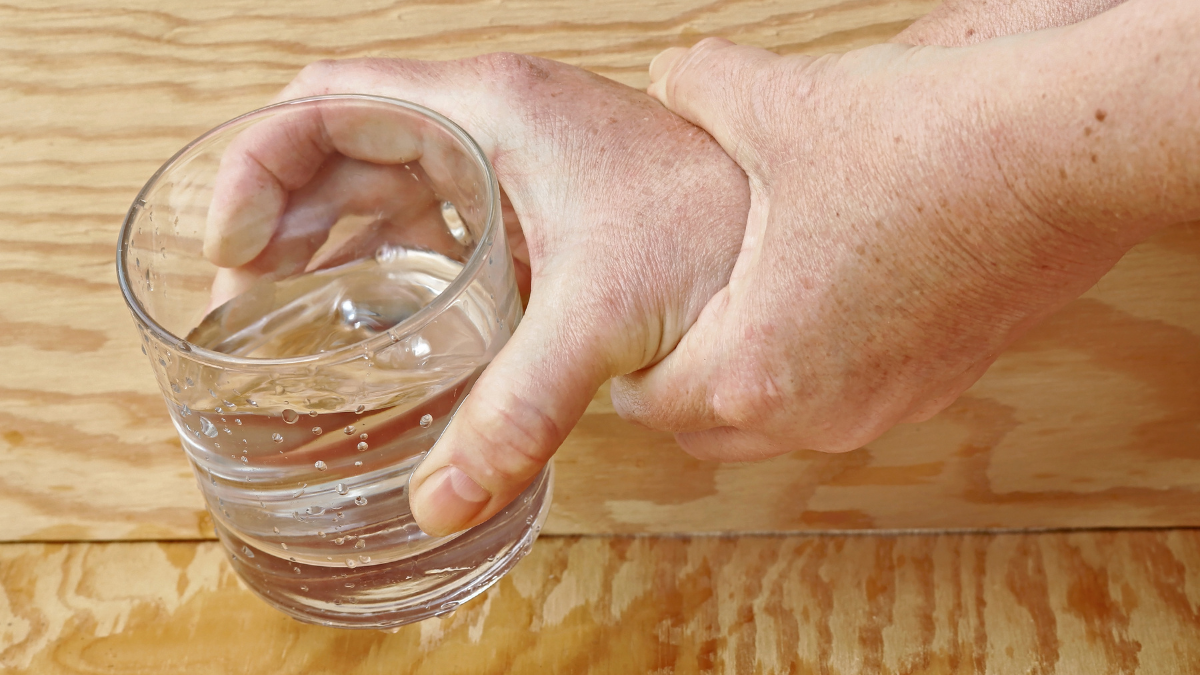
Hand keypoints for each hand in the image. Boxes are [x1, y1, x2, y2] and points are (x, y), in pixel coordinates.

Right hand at [204, 55, 749, 534]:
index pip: (333, 97)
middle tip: (244, 300)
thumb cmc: (714, 227)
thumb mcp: (597, 318)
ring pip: (384, 189)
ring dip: (329, 245)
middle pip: (343, 147)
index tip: (235, 239)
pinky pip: (434, 226)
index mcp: (489, 112)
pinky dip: (390, 269)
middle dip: (281, 215)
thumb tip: (443, 497)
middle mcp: (490, 126)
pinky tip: (376, 326)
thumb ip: (517, 409)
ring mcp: (510, 166)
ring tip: (286, 319)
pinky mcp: (531, 210)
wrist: (795, 234)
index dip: (263, 159)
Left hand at [611, 32, 1149, 459]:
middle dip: (677, 382)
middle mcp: (823, 414)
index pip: (650, 404)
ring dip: (746, 380)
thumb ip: (698, 89)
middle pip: (708, 432)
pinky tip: (820, 292)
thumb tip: (671, 75)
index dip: (625, 360)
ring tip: (737, 304)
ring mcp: (889, 406)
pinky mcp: (942, 382)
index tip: (628, 320)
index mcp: (757, 371)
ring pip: (781, 426)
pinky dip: (815, 369)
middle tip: (669, 318)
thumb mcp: (777, 106)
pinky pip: (848, 400)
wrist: (1063, 154)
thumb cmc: (919, 144)